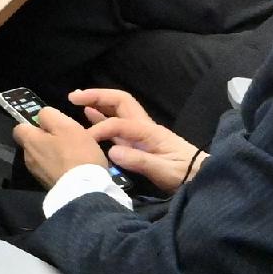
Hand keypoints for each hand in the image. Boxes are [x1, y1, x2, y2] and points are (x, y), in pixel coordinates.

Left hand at [10, 102, 109, 185]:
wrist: (84, 190)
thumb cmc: (76, 153)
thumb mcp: (65, 125)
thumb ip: (49, 116)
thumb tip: (41, 115)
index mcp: (29, 141)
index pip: (20, 127)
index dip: (33, 123)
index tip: (49, 125)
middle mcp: (28, 157)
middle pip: (32, 143)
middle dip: (44, 139)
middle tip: (65, 138)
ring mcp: (37, 173)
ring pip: (41, 157)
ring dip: (52, 153)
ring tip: (72, 153)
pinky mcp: (48, 184)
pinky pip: (50, 169)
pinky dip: (58, 166)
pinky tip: (73, 167)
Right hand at [67, 87, 199, 190]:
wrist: (199, 176)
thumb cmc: (184, 173)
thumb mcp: (164, 170)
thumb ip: (140, 161)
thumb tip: (112, 151)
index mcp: (149, 131)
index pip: (118, 123)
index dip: (100, 129)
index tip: (86, 141)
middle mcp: (144, 126)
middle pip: (120, 101)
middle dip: (97, 96)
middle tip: (73, 97)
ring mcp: (141, 133)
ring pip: (117, 109)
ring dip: (98, 102)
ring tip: (77, 100)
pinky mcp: (138, 142)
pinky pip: (117, 124)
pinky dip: (102, 116)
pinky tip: (90, 115)